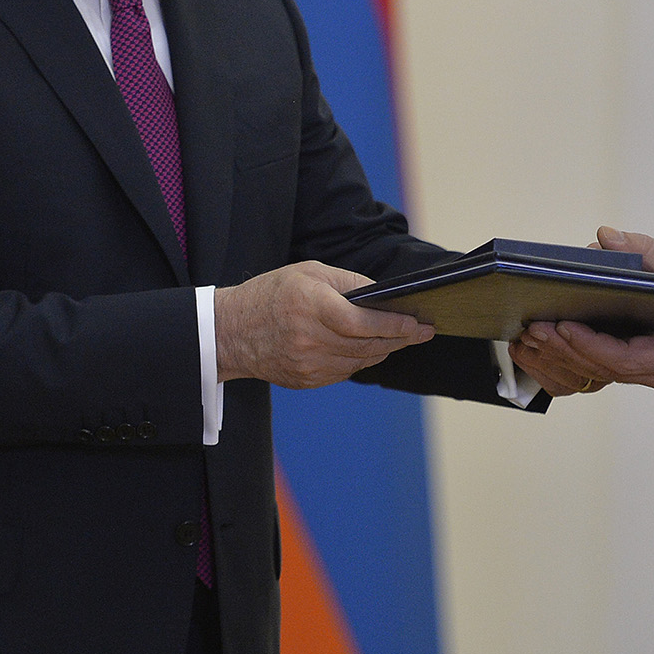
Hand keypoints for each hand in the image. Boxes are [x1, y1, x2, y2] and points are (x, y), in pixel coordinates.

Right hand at [214, 261, 432, 387]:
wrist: (230, 332)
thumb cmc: (270, 294)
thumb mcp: (308, 273)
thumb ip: (348, 282)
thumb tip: (381, 296)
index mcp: (311, 307)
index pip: (362, 322)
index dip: (394, 325)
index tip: (418, 324)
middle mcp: (310, 339)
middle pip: (367, 345)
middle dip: (400, 338)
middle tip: (423, 332)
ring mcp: (308, 365)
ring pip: (360, 362)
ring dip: (384, 350)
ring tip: (402, 339)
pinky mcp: (306, 380)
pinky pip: (345, 372)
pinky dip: (362, 360)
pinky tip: (371, 349)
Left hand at [507, 226, 653, 394]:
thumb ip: (644, 250)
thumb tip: (604, 237)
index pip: (623, 359)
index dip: (589, 344)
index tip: (563, 326)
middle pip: (603, 370)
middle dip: (565, 350)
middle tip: (534, 330)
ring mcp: (649, 376)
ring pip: (597, 375)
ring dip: (562, 357)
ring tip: (532, 337)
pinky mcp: (637, 369)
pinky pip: (599, 372)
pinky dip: (572, 359)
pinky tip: (546, 346)